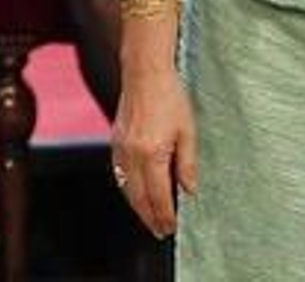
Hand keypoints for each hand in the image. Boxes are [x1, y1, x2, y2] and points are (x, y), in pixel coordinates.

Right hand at [112, 62, 198, 237]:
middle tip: (160, 230)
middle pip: (139, 198)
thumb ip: (188, 163)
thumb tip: (189, 189)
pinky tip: (136, 192)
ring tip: (150, 217)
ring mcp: (121, 150)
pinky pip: (119, 175)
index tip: (171, 227)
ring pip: (126, 189)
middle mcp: (132, 156)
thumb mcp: (188, 130)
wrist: (145, 73)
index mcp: (152, 154)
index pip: (158, 196)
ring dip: (138, 207)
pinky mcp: (115, 142)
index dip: (165, 215)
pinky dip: (128, 189)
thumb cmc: (169, 96)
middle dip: (150, 217)